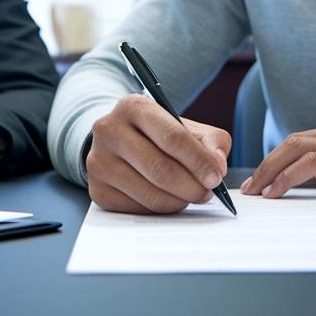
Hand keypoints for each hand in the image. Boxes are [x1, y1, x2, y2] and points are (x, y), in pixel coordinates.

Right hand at [86, 94, 230, 213]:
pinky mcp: (97, 190)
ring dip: (179, 201)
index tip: (216, 177)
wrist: (117, 141)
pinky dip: (161, 209)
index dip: (198, 161)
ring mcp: (98, 162)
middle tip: (207, 193)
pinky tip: (168, 199)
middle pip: (160, 169)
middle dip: (192, 186)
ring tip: (190, 195)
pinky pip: (138, 209)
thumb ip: (210, 141)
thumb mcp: (185, 126)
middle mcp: (109, 130)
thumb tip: (217, 166)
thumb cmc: (157, 134)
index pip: (172, 137)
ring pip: (150, 194)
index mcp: (133, 106)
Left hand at [239, 121, 315, 201]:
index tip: (263, 178)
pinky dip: (287, 176)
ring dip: (270, 170)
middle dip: (266, 163)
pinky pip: (312, 163)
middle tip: (250, 188)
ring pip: (296, 147)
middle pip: (293, 140)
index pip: (305, 138)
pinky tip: (277, 192)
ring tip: (257, 194)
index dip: (278, 158)